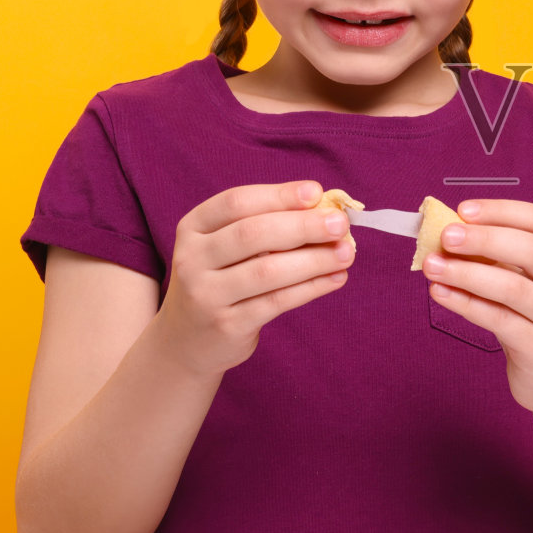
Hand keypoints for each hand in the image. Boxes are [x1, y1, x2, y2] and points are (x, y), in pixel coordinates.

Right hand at [156, 180, 352, 377]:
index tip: (316, 192)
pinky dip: (311, 288)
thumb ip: (266, 225)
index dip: (278, 195)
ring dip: (314, 259)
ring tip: (347, 253)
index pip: (236, 202)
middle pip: (252, 234)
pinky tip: (336, 278)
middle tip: (340, 223)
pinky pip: (277, 301)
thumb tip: (324, 210)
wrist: (186, 340)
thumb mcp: (225, 248)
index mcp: (193, 228)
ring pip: (267, 271)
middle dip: (302, 226)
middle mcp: (192, 259)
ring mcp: (206, 295)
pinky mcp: (226, 325)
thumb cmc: (220, 280)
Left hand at [423, 199, 532, 414]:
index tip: (463, 210)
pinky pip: (499, 320)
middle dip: (485, 238)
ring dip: (468, 273)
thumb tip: (448, 235)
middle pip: (531, 250)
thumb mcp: (526, 285)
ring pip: (513, 288)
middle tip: (446, 235)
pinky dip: (467, 304)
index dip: (501, 211)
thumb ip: (497, 259)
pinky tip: (441, 294)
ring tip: (433, 266)